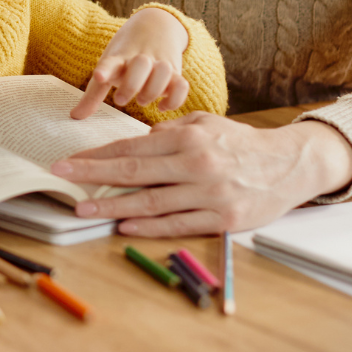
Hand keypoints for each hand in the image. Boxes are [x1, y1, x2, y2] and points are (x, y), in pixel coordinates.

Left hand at [50, 115, 351, 235]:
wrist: (290, 164)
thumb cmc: (241, 143)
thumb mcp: (206, 124)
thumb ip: (170, 131)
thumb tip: (137, 139)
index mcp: (188, 138)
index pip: (132, 146)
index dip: (97, 154)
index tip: (69, 159)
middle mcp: (196, 164)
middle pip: (133, 172)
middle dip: (92, 175)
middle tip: (61, 177)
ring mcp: (208, 194)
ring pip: (150, 203)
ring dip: (112, 207)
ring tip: (84, 209)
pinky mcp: (222, 219)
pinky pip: (177, 224)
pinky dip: (148, 227)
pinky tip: (124, 227)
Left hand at [71, 7, 189, 118]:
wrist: (156, 26)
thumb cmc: (126, 54)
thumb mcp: (109, 67)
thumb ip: (93, 95)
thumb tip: (74, 117)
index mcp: (120, 57)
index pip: (111, 61)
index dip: (105, 69)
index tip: (99, 76)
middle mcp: (141, 58)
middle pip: (140, 65)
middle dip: (132, 84)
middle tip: (121, 100)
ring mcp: (160, 63)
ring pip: (164, 71)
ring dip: (154, 89)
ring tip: (143, 101)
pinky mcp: (176, 72)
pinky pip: (182, 84)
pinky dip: (175, 98)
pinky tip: (163, 106)